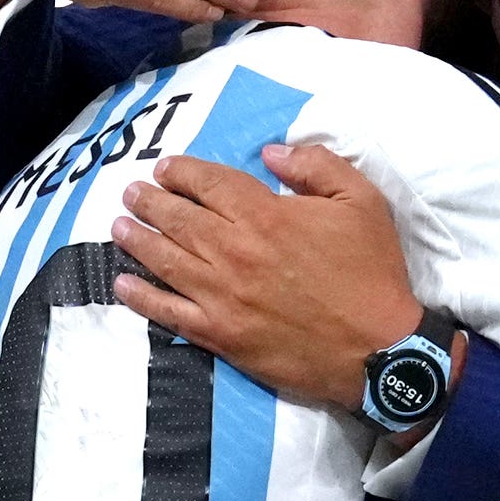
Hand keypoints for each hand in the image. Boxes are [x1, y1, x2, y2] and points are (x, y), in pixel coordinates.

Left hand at [111, 146, 418, 409]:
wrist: (380, 349)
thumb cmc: (373, 273)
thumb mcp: (363, 201)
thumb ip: (316, 166)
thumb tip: (272, 151)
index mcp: (265, 215)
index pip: (209, 184)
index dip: (181, 173)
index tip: (164, 169)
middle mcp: (233, 252)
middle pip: (178, 219)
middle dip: (150, 202)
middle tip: (132, 194)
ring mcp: (221, 296)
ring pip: (165, 261)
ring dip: (137, 241)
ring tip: (119, 226)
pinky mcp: (220, 335)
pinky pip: (169, 312)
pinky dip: (141, 297)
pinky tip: (122, 285)